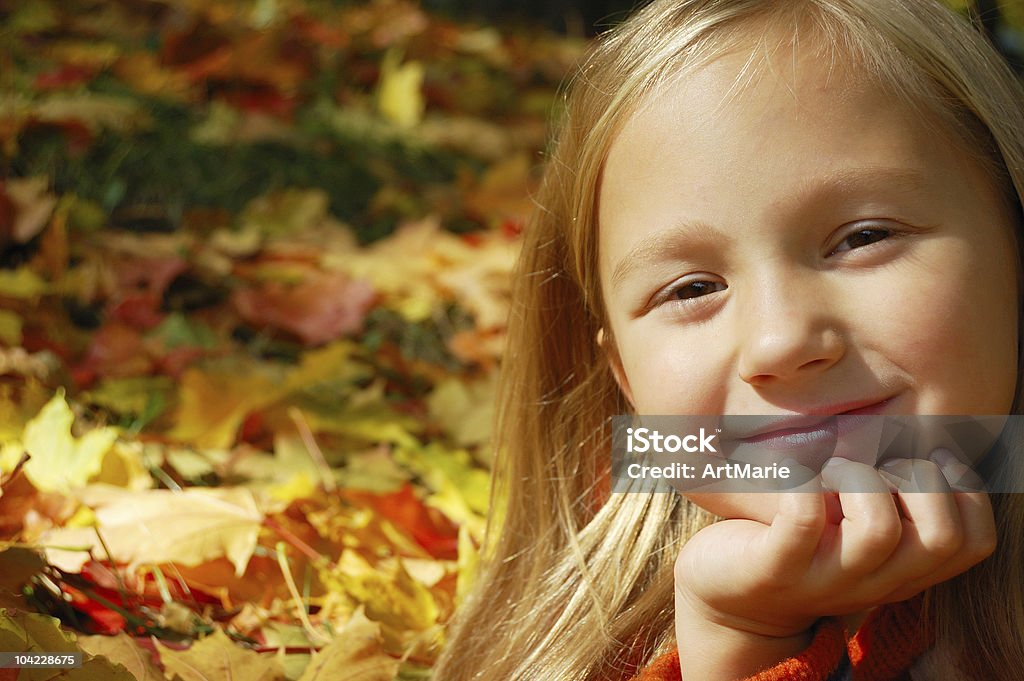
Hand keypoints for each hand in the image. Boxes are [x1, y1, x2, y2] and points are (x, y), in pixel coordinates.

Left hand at [673, 452, 995, 680]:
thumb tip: (923, 431)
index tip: (928, 458)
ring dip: (860, 477)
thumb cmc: (799, 537)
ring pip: (879, 529)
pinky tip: (792, 475)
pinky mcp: (775, 569)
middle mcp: (875, 581)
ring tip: (832, 467)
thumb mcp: (856, 521)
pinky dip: (802, 483)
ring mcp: (826, 578)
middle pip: (942, 536)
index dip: (967, 490)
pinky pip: (803, 520)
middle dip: (920, 478)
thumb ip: (893, 494)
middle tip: (877, 463)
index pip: (976, 541)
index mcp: (903, 568)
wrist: (729, 591)